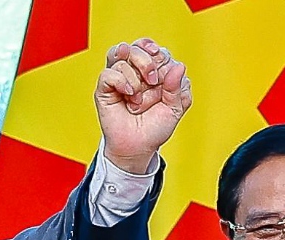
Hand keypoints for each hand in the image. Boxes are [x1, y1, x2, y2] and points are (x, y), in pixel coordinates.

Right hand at [95, 38, 190, 174]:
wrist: (137, 148)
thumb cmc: (155, 128)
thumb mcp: (174, 109)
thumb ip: (177, 88)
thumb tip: (179, 66)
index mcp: (154, 71)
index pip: (155, 49)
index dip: (158, 54)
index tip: (163, 70)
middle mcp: (135, 70)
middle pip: (137, 46)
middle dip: (147, 62)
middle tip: (153, 81)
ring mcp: (119, 77)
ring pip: (122, 55)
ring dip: (135, 78)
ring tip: (138, 99)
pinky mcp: (105, 88)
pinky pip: (108, 73)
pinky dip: (120, 81)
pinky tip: (128, 95)